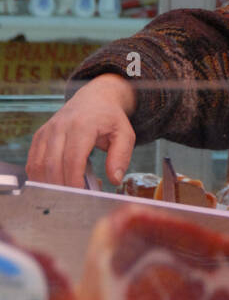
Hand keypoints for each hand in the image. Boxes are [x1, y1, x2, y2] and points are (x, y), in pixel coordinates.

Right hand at [26, 73, 136, 188]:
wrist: (94, 98)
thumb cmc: (109, 118)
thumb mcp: (125, 134)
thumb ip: (121, 156)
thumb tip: (114, 180)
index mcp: (83, 125)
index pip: (73, 158)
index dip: (74, 181)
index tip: (81, 196)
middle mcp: (61, 126)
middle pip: (52, 164)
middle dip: (61, 187)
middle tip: (73, 200)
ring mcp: (47, 131)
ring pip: (38, 165)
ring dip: (49, 185)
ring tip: (66, 194)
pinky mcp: (39, 136)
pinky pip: (32, 162)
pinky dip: (39, 178)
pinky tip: (53, 185)